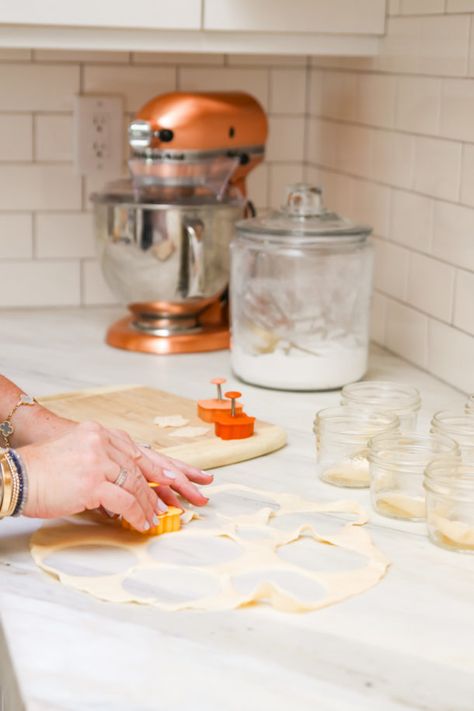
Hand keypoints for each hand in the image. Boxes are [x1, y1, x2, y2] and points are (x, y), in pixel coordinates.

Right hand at [19, 421, 212, 531]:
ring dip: (151, 504)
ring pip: (138, 484)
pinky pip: (125, 501)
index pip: (142, 451)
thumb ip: (106, 462)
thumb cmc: (46, 469)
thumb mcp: (81, 454)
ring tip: (161, 517)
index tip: (187, 477)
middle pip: (146, 466)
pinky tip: (142, 523)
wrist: (18, 475)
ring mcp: (99, 460)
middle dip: (173, 484)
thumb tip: (128, 484)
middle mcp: (104, 442)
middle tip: (195, 496)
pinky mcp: (93, 481)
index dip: (166, 467)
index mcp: (103, 434)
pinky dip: (137, 513)